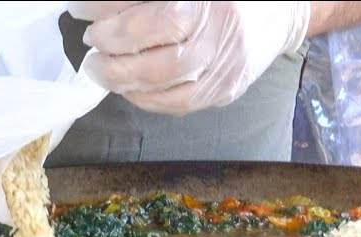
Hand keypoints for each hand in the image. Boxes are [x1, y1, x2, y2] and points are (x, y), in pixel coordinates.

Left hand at [68, 1, 310, 116]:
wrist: (280, 13)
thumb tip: (99, 6)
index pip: (145, 9)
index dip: (102, 8)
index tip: (79, 8)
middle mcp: (215, 29)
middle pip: (150, 45)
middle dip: (110, 46)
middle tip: (92, 41)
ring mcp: (223, 64)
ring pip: (161, 80)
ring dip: (120, 77)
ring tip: (99, 68)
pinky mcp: (225, 89)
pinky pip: (178, 103)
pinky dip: (144, 98)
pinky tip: (127, 87)